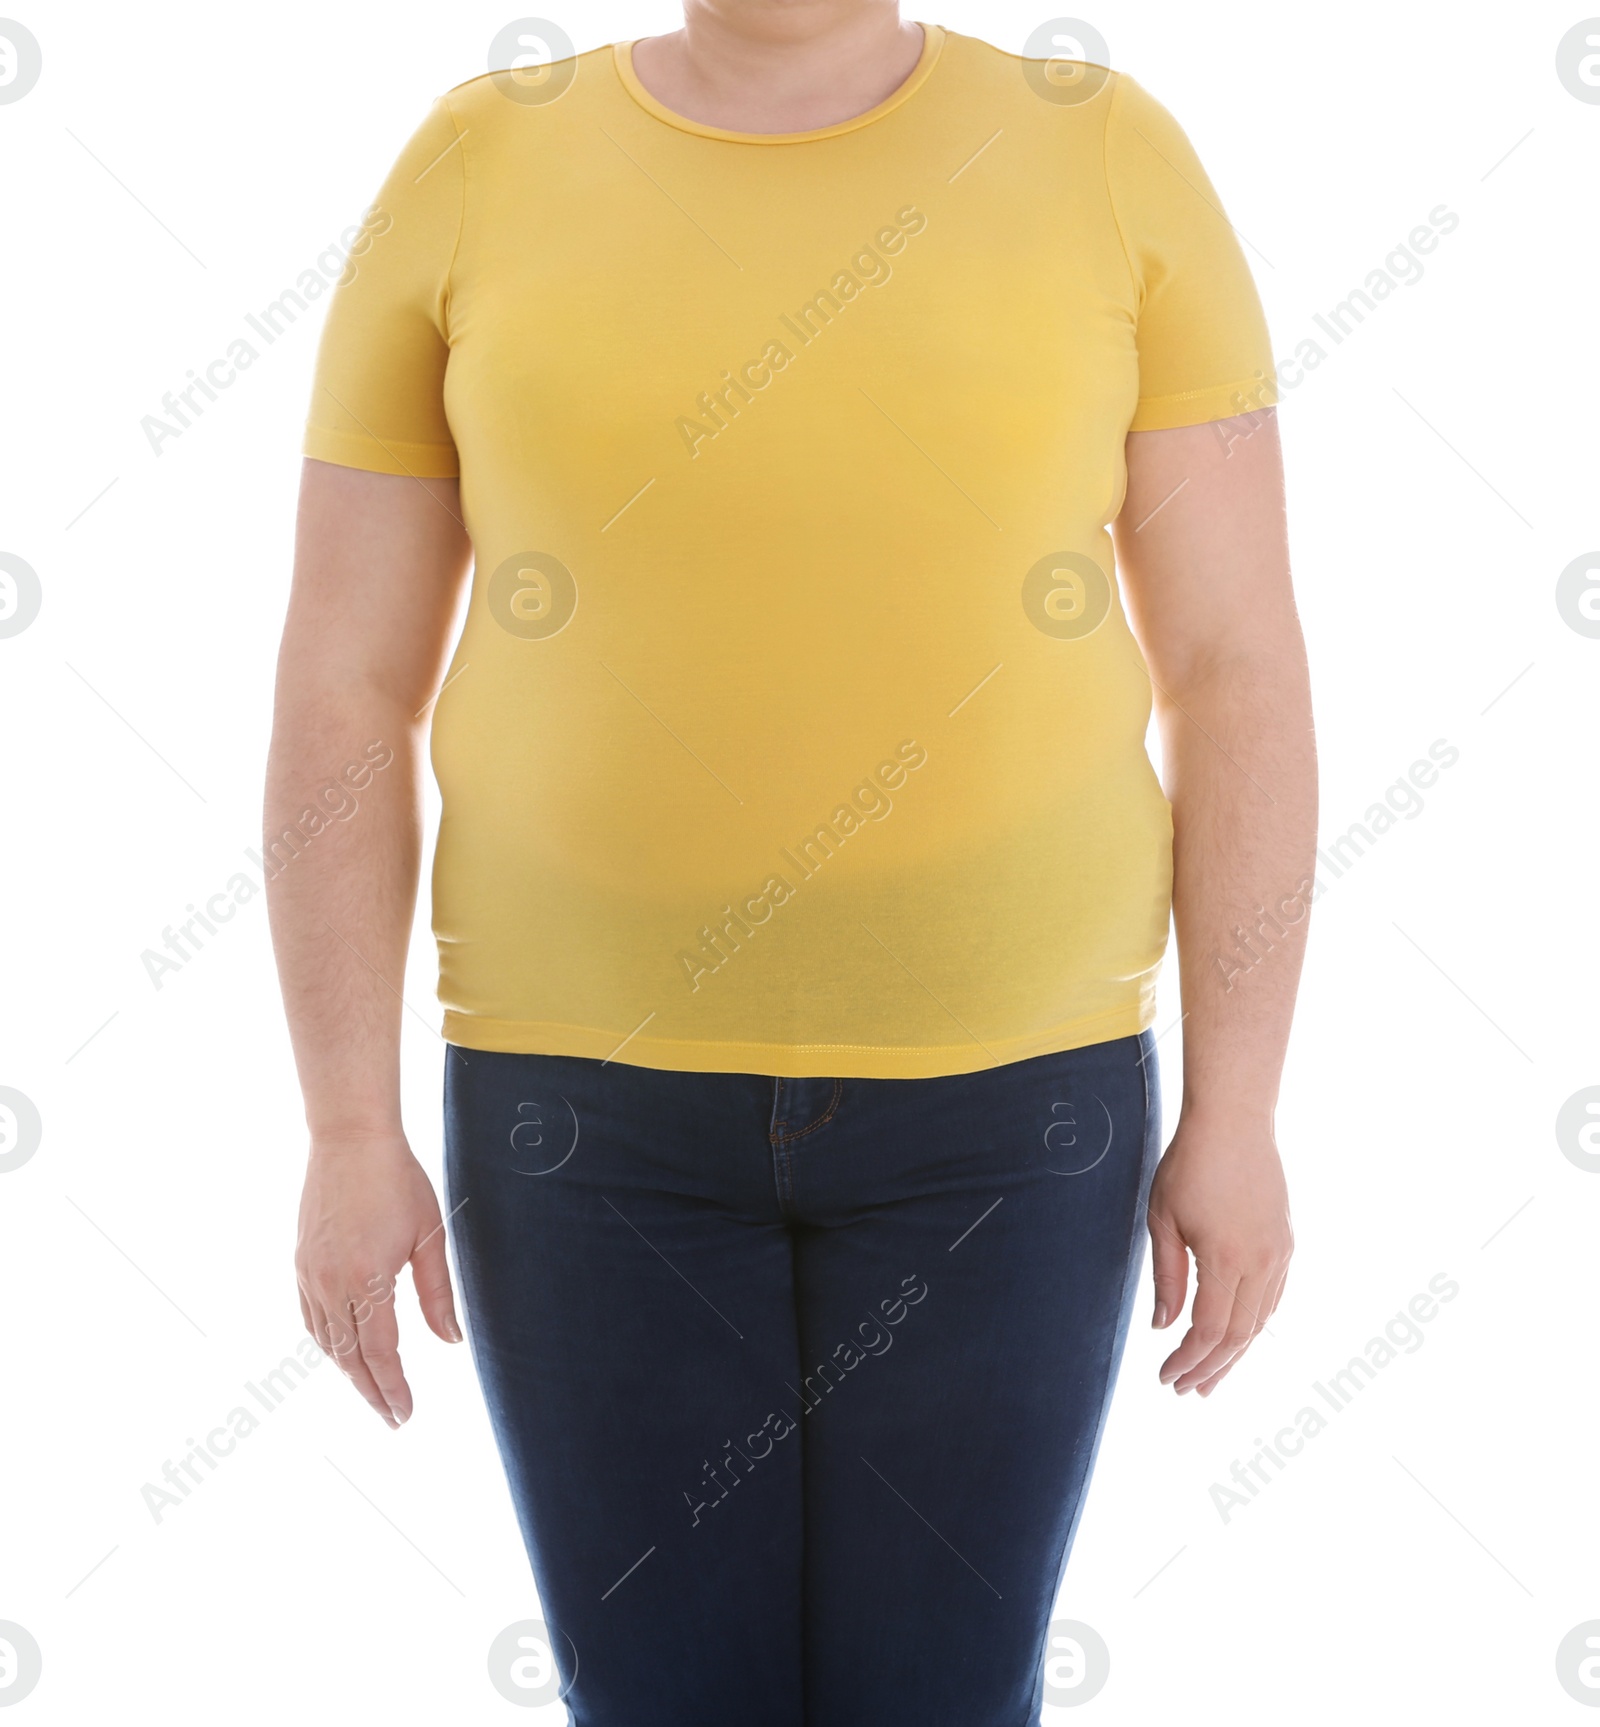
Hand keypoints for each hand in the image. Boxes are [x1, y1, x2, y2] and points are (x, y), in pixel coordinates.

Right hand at [295, 1131, 461, 1426]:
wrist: (350, 1139)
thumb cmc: (399, 1180)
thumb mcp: (430, 1234)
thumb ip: (438, 1293)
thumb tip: (451, 1341)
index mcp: (369, 1278)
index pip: (381, 1352)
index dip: (393, 1387)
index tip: (404, 1415)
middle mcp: (332, 1283)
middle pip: (350, 1357)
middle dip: (371, 1391)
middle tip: (392, 1419)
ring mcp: (310, 1274)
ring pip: (326, 1342)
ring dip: (348, 1372)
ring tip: (373, 1392)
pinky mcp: (301, 1263)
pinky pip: (311, 1318)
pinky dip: (327, 1344)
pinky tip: (343, 1353)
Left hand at [1146, 1117, 1291, 1396]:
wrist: (1234, 1122)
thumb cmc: (1189, 1165)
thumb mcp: (1162, 1219)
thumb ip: (1167, 1277)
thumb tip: (1162, 1326)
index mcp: (1226, 1260)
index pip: (1208, 1330)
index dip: (1187, 1360)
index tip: (1166, 1378)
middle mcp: (1261, 1263)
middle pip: (1238, 1335)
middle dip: (1211, 1368)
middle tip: (1187, 1391)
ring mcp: (1280, 1254)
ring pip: (1260, 1321)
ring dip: (1235, 1353)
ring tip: (1211, 1377)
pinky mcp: (1286, 1243)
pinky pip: (1273, 1297)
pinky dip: (1254, 1324)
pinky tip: (1237, 1336)